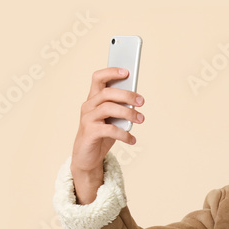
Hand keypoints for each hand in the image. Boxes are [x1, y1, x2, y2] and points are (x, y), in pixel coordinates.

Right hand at [70, 67, 144, 202]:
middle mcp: (88, 106)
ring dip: (128, 113)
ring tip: (141, 120)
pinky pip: (109, 129)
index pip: (98, 78)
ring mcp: (88, 119)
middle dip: (127, 95)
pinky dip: (124, 134)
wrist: (87, 157)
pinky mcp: (89, 133)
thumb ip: (120, 108)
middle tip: (141, 101)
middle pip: (107, 92)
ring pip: (108, 108)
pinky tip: (132, 139)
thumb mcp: (112, 119)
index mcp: (94, 99)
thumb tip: (136, 101)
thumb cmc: (101, 135)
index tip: (127, 72)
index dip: (111, 72)